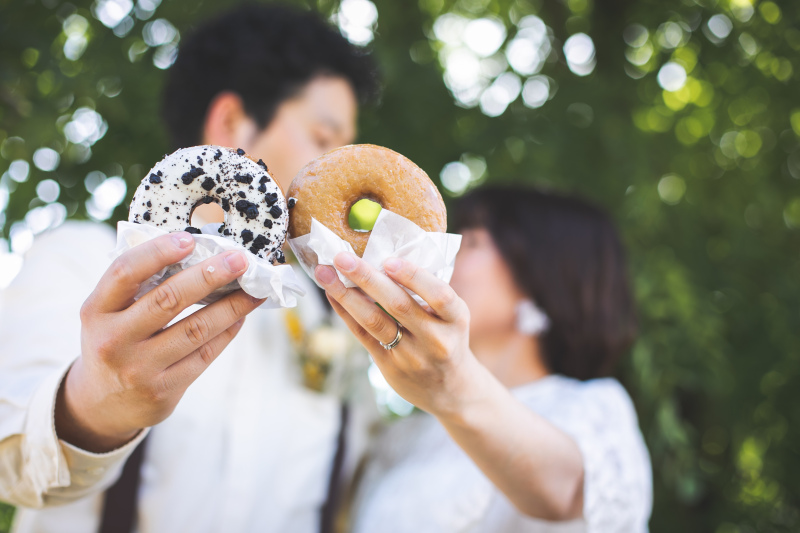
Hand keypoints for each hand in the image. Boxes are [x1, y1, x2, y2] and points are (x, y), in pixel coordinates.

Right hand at [56, 232, 263, 451]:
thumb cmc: (114, 342)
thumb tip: (195, 250)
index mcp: (96, 310)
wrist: (102, 406)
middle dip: (210, 275)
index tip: (190, 238)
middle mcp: (114, 340)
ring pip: (196, 329)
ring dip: (231, 306)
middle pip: (169, 299)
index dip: (158, 251)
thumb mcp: (108, 314)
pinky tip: (241, 316)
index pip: (125, 272)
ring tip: (253, 289)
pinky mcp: (164, 389)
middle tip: (239, 260)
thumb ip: (138, 285)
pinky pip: (205, 354)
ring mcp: (139, 368)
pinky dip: (227, 331)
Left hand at [314, 252, 488, 416]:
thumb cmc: (448, 339)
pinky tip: (332, 294)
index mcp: (456, 320)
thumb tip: (383, 257)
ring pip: (375, 321)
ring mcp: (411, 355)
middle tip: (342, 257)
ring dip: (346, 295)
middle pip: (398, 305)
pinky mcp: (389, 366)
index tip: (389, 260)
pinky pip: (363, 335)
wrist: (450, 390)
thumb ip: (427, 293)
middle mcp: (435, 339)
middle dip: (367, 278)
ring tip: (325, 273)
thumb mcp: (451, 317)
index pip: (439, 295)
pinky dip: (346, 312)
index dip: (414, 277)